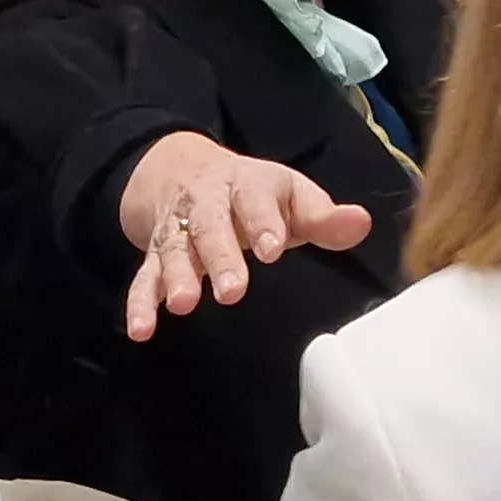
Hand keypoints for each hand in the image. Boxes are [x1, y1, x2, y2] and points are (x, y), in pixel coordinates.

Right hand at [115, 132, 373, 342]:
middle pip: (210, 226)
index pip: (256, 200)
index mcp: (247, 185)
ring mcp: (177, 229)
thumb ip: (322, 216)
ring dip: (177, 276)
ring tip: (183, 304)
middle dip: (219, 257)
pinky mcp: (154, 255)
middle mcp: (207, 204)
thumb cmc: (253, 195)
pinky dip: (140, 302)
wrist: (182, 170)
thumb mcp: (289, 195)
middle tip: (231, 291)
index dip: (264, 223)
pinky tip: (141, 330)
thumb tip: (361, 223)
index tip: (273, 248)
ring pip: (175, 249)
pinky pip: (144, 277)